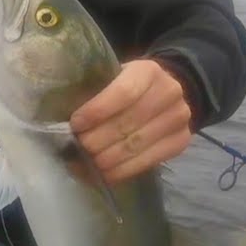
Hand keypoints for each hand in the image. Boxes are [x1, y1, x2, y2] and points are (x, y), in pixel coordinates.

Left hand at [69, 59, 193, 184]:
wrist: (167, 94)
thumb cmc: (128, 86)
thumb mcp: (113, 77)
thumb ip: (95, 91)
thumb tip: (65, 120)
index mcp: (148, 71)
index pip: (123, 92)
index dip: (97, 111)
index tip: (75, 124)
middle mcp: (169, 93)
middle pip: (127, 123)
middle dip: (96, 139)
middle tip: (76, 148)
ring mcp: (179, 119)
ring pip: (135, 145)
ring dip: (105, 159)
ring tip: (85, 163)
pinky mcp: (180, 142)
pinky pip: (147, 161)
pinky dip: (121, 171)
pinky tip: (103, 173)